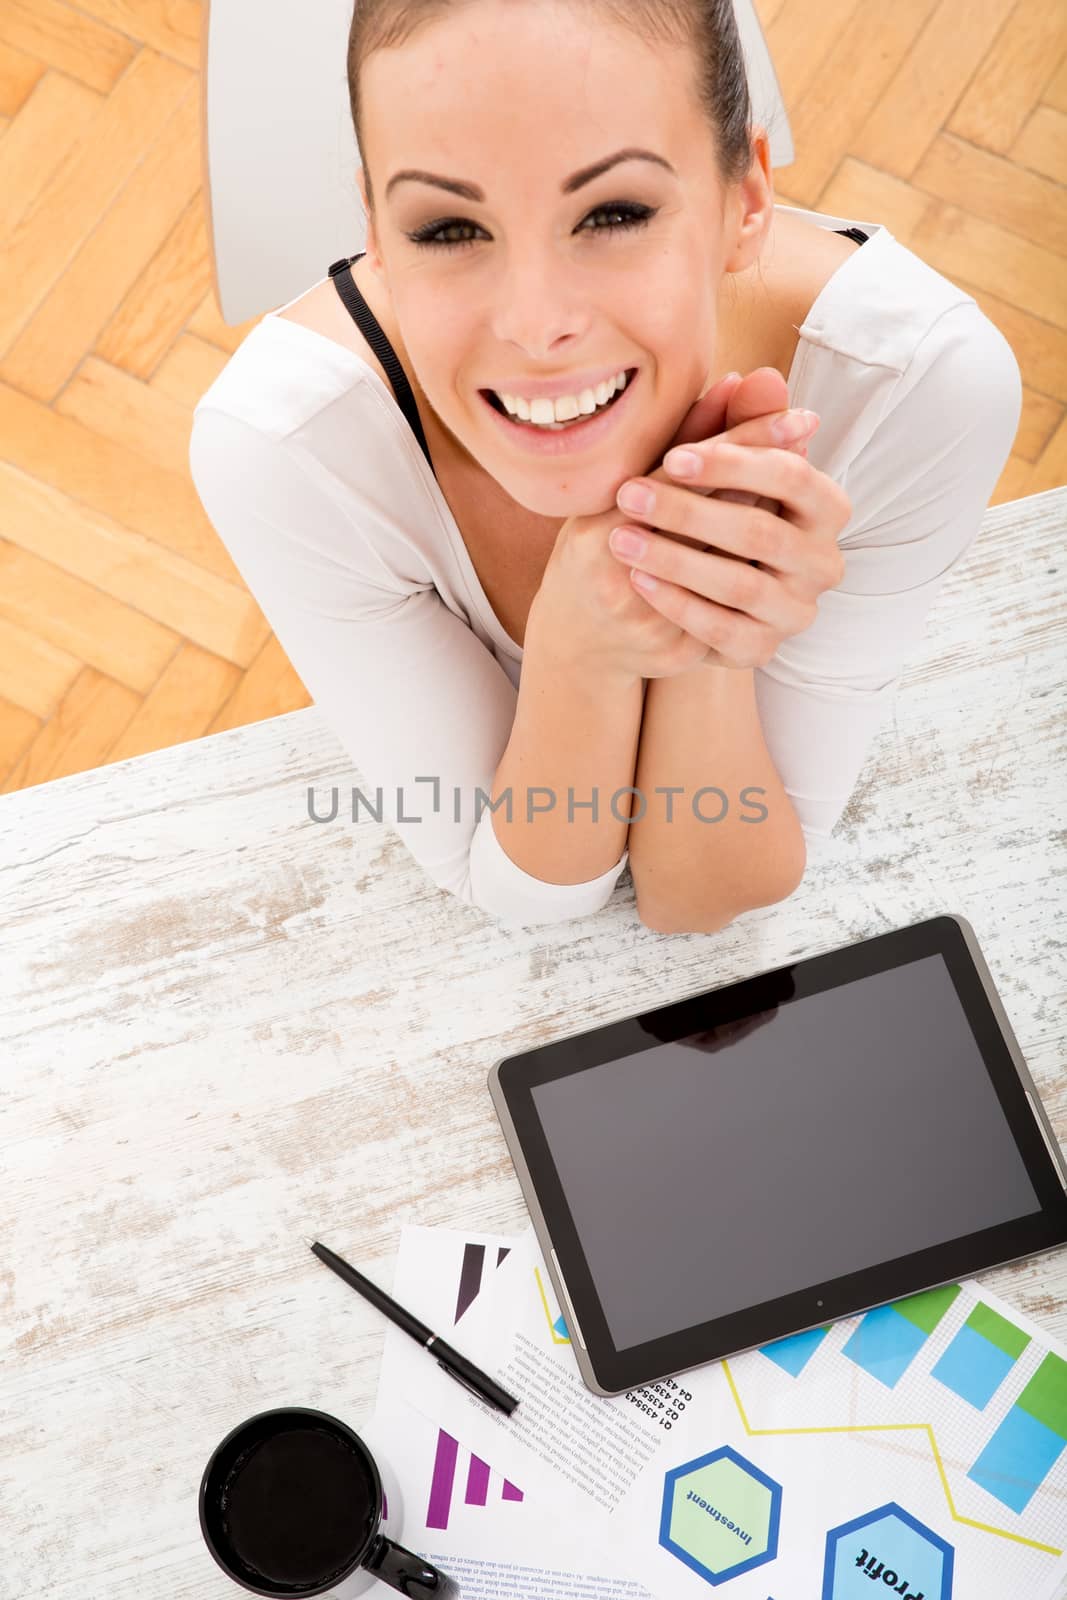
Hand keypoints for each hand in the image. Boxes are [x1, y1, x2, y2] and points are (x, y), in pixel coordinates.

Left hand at [607, 366, 851, 670]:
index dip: (731, 464)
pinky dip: (678, 603)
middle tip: (628, 496)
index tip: (670, 458)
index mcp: (826, 506)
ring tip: (621, 539)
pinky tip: (638, 580)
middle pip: (760, 531)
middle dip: (689, 511)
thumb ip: (736, 427)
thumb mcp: (717, 471)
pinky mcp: (764, 650)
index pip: (790, 475)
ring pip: (739, 583)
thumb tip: (759, 375)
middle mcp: (824, 562)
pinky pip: (722, 629)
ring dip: (675, 558)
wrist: (691, 595)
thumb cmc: (710, 514)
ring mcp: (798, 612)